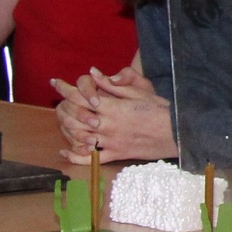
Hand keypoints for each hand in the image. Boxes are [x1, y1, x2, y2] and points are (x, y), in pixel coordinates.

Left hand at [52, 65, 174, 165]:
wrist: (177, 133)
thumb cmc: (160, 110)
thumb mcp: (139, 92)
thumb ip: (113, 85)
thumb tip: (93, 73)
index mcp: (112, 107)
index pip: (80, 96)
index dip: (64, 88)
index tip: (55, 82)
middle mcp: (107, 125)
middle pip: (74, 116)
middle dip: (62, 107)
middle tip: (58, 102)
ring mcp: (110, 142)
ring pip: (77, 137)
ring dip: (66, 128)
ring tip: (61, 120)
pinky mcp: (115, 154)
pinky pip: (90, 159)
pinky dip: (75, 156)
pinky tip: (66, 152)